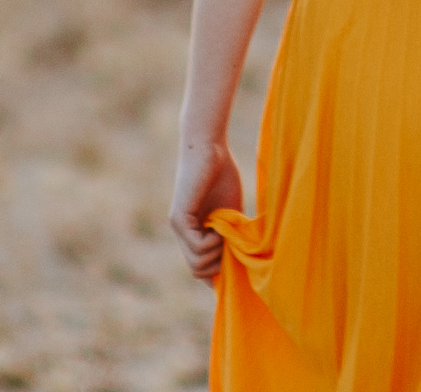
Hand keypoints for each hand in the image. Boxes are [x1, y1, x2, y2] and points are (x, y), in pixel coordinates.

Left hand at [169, 137, 244, 279]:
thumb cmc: (222, 173)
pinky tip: (220, 224)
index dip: (217, 274)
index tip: (237, 266)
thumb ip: (231, 236)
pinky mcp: (179, 219)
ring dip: (217, 253)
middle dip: (219, 265)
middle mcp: (182, 234)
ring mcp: (179, 228)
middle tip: (231, 242)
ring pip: (196, 265)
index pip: (199, 269)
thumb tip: (241, 264)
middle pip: (197, 272)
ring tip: (226, 231)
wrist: (209, 147)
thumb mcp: (230, 213)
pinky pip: (198, 248)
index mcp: (194, 234)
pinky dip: (214, 242)